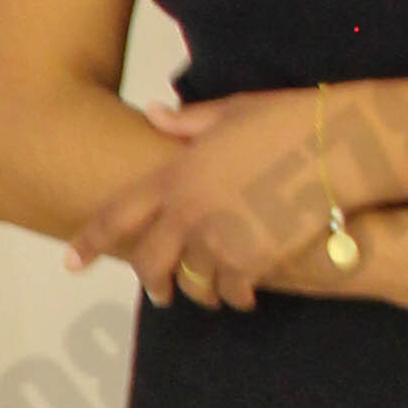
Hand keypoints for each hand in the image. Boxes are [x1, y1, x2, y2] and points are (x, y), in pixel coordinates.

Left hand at [67, 90, 324, 306]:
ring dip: (200, 291)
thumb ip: (187, 123)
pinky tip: (245, 294)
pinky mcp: (251, 262)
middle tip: (161, 294)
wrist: (336, 145)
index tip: (70, 263)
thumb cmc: (288, 120)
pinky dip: (237, 296)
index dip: (89, 241)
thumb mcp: (231, 111)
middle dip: (153, 282)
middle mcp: (187, 212)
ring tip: (212, 294)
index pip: (117, 215)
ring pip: (193, 283)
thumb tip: (155, 113)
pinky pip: (232, 292)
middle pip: (150, 262)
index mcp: (175, 175)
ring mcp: (218, 240)